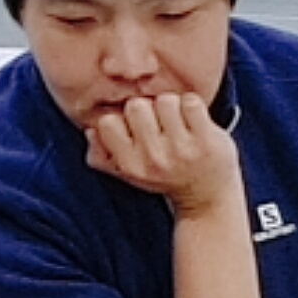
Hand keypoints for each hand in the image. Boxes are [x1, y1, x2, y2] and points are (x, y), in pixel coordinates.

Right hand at [83, 89, 241, 217]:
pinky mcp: (207, 140)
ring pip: (165, 100)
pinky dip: (193, 106)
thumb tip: (89, 132)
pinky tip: (195, 121)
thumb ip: (101, 155)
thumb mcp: (128, 173)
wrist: (207, 197)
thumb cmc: (164, 177)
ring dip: (172, 106)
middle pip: (136, 105)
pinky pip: (191, 102)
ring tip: (178, 124)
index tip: (135, 128)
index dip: (121, 119)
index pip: (107, 122)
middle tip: (160, 125)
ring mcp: (182, 150)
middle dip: (148, 109)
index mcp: (131, 165)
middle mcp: (155, 159)